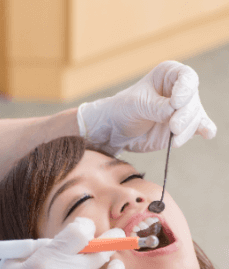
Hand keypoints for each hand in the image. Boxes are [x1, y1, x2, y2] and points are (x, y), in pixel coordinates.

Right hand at [0, 217, 125, 268]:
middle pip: (99, 254)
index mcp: (43, 261)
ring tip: (116, 263)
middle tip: (117, 235)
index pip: (79, 235)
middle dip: (110, 240)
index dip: (86, 226)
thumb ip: (41, 246)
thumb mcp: (12, 259)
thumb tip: (69, 239)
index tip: (86, 227)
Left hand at [77, 61, 216, 153]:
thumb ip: (156, 107)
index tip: (176, 103)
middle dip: (185, 115)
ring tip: (175, 140)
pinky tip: (207, 133)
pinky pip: (200, 127)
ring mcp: (182, 110)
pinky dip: (205, 130)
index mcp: (168, 75)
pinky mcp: (183, 127)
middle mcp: (179, 91)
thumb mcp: (136, 105)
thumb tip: (174, 111)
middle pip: (193, 100)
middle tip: (174, 127)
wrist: (116, 130)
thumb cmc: (122, 110)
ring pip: (196, 117)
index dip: (185, 90)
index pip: (186, 77)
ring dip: (188, 129)